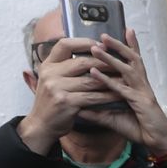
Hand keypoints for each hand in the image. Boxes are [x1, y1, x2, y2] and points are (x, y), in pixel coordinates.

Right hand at [16, 38, 115, 152]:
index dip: (84, 42)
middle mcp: (50, 73)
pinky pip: (92, 96)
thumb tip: (86, 52)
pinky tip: (119, 95)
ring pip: (90, 80)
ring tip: (125, 78)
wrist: (41, 125)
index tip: (101, 44)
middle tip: (120, 62)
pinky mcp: (66, 102)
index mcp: (47, 65)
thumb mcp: (52, 79)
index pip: (64, 45)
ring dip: (110, 79)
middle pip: (82, 62)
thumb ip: (64, 67)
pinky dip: (107, 96)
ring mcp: (56, 88)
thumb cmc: (53, 101)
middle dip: (104, 62)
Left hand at [83, 31, 166, 154]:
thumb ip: (98, 111)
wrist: (157, 141)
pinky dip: (107, 80)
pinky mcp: (140, 102)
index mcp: (139, 86)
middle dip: (118, 45)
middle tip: (103, 34)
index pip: (134, 62)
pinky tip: (94, 73)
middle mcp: (142, 85)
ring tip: (96, 48)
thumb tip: (79, 109)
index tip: (123, 32)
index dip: (130, 46)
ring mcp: (142, 92)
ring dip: (110, 58)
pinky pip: (121, 88)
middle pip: (132, 59)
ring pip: (126, 69)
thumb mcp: (114, 118)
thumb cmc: (140, 128)